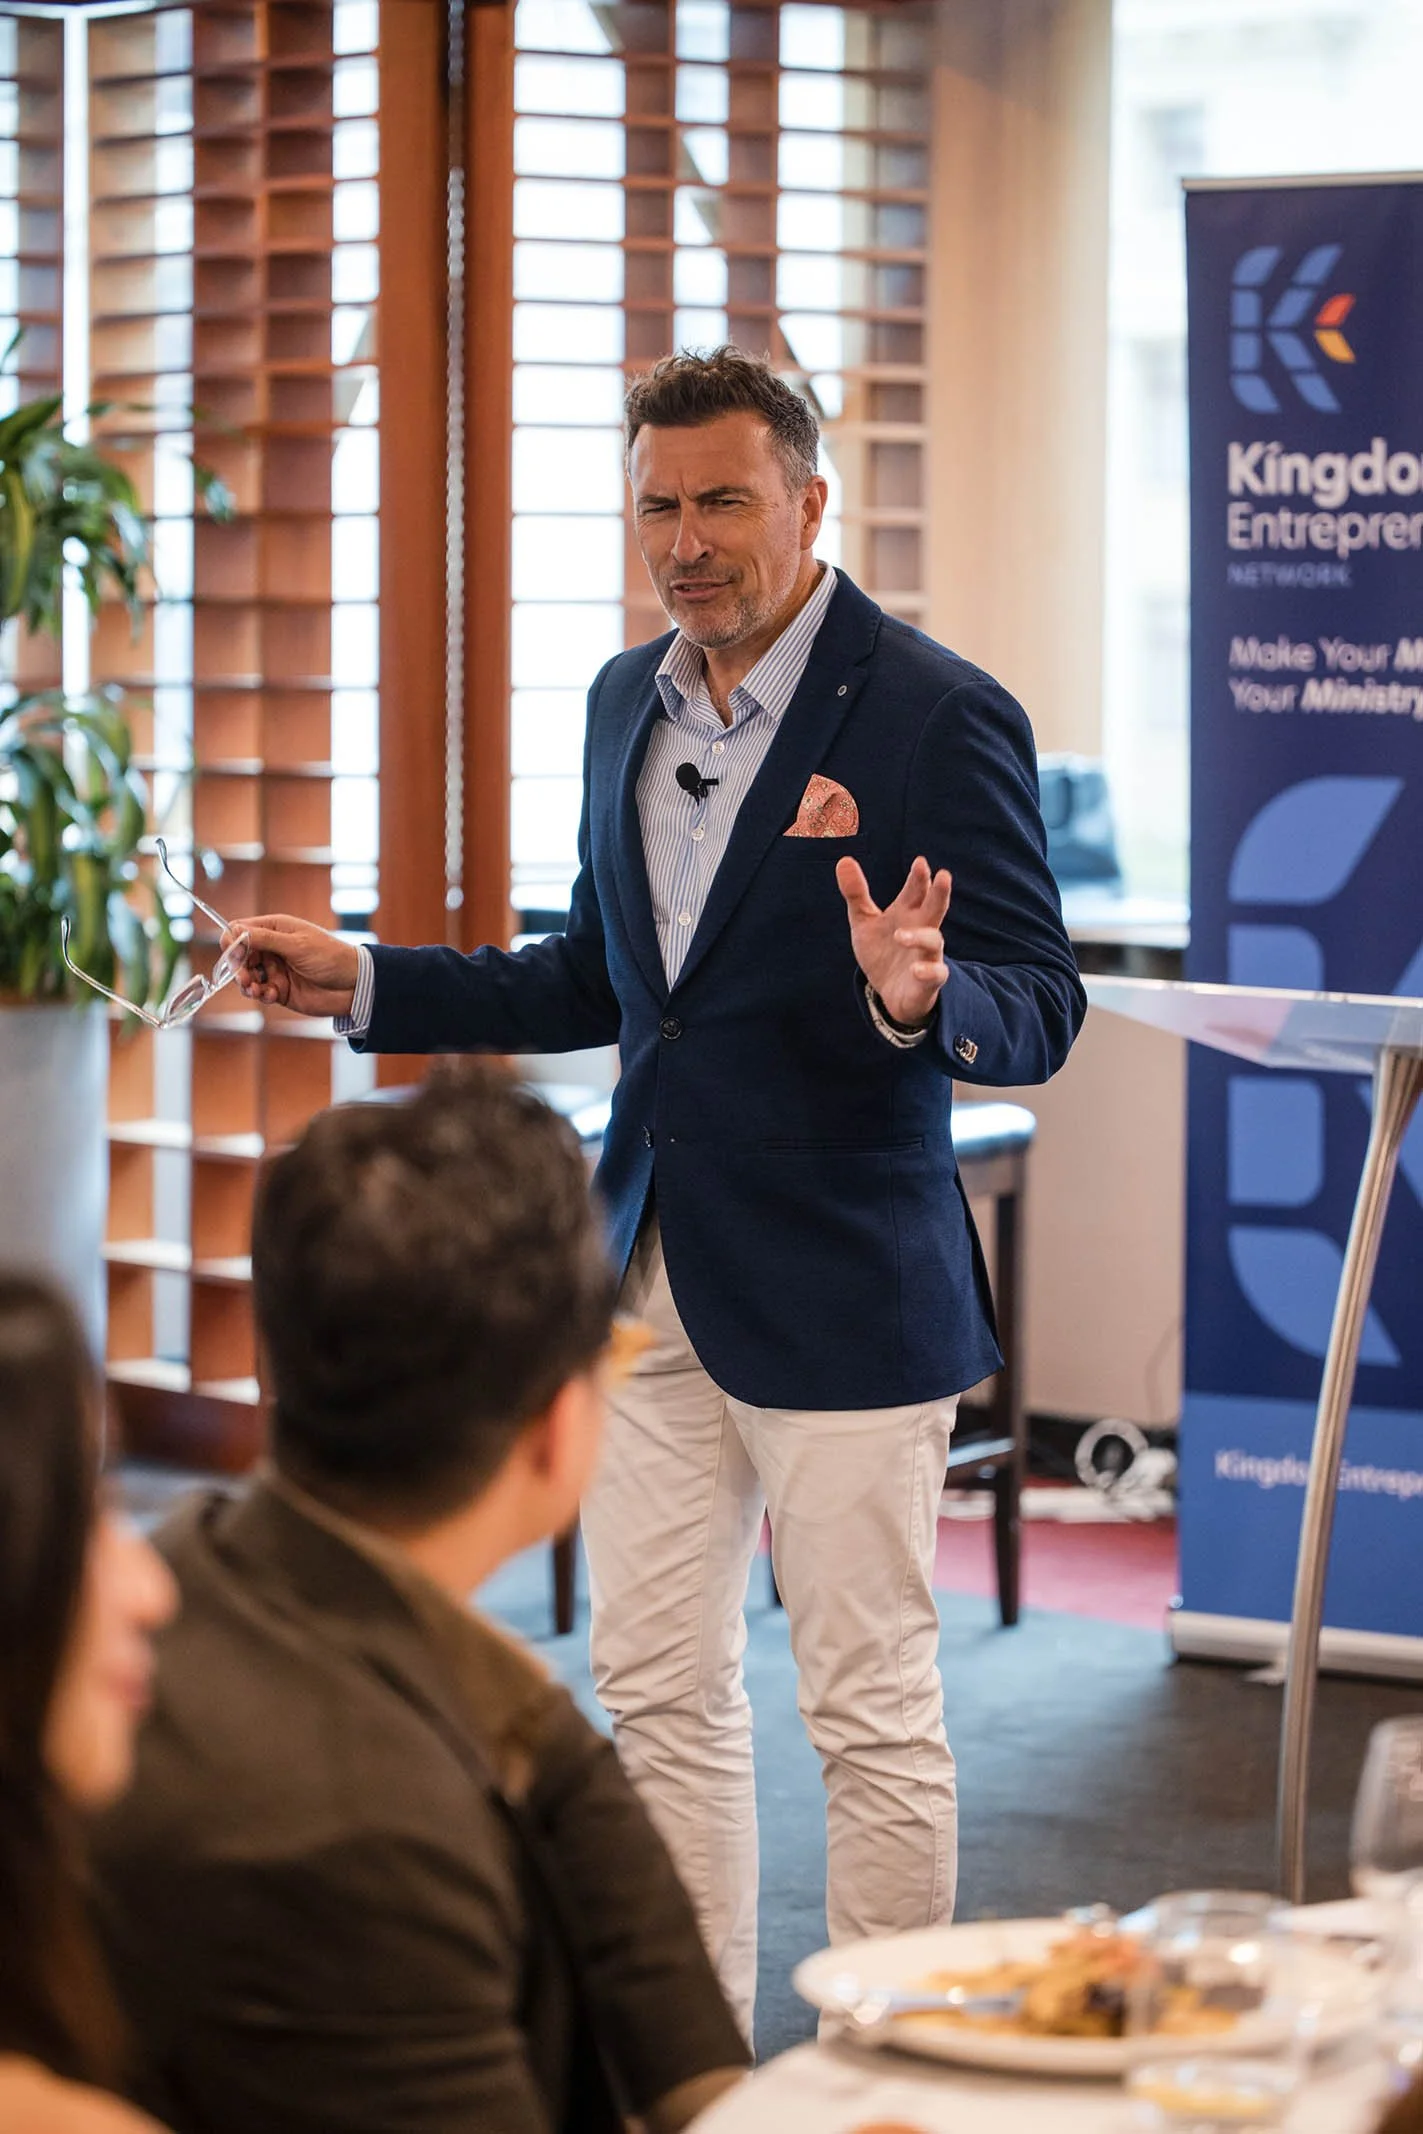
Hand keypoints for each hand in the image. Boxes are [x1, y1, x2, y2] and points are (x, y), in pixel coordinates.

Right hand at [221, 915, 360, 1018]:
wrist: (354, 985)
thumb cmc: (330, 957)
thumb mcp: (297, 945)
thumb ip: (265, 939)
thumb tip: (235, 932)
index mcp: (275, 929)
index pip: (239, 930)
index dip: (232, 942)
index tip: (236, 955)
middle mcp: (271, 948)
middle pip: (239, 956)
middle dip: (238, 968)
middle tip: (245, 979)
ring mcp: (275, 969)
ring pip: (246, 976)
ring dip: (247, 984)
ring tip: (257, 990)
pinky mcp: (279, 989)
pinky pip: (260, 992)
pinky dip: (261, 995)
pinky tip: (272, 996)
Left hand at [835, 854, 951, 1027]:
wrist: (889, 992)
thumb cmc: (882, 951)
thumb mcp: (865, 921)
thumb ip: (856, 893)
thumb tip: (844, 860)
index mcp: (908, 913)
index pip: (916, 890)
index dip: (919, 877)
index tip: (920, 862)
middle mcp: (922, 930)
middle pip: (936, 908)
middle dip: (940, 893)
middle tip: (943, 876)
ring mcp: (927, 954)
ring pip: (934, 941)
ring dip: (921, 937)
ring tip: (900, 936)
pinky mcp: (929, 980)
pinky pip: (936, 974)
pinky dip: (928, 971)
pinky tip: (916, 969)